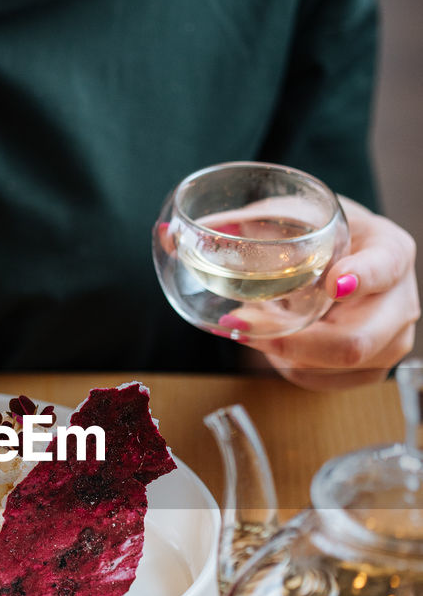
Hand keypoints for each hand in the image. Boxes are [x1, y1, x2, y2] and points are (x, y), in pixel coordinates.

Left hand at [252, 196, 419, 389]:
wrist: (340, 261)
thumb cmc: (320, 235)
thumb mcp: (294, 215)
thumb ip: (252, 220)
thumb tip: (195, 231)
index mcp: (391, 251)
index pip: (384, 267)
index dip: (362, 278)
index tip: (334, 284)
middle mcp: (399, 303)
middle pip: (354, 342)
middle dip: (291, 342)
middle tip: (241, 325)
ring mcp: (388, 344)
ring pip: (327, 368)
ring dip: (278, 351)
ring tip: (249, 323)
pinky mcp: (366, 372)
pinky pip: (316, 380)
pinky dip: (283, 362)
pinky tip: (269, 337)